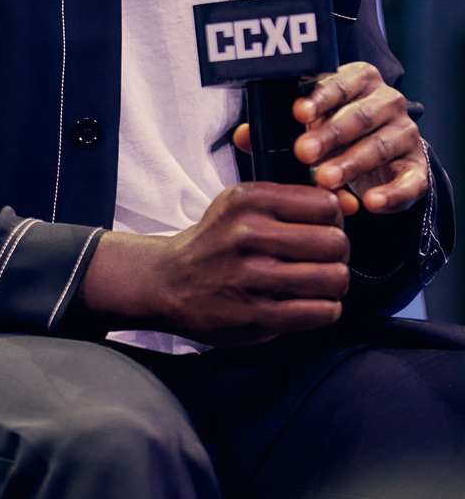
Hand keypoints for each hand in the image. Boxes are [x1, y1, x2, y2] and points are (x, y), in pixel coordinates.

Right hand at [82, 183, 348, 343]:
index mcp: (249, 200)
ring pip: (334, 277)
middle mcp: (251, 234)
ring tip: (318, 283)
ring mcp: (256, 277)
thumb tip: (346, 204)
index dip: (334, 220)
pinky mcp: (260, 315)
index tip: (323, 230)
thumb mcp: (240, 204)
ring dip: (333, 284)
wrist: (169, 282)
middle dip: (338, 254)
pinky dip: (324, 309)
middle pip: (335, 242)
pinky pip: (323, 311)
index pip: (325, 205)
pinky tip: (307, 304)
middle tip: (324, 260)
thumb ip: (288, 201)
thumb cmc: (216, 242)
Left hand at [235, 62, 425, 217]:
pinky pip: (409, 181)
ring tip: (326, 179)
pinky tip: (369, 203)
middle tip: (304, 153)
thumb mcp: (307, 125)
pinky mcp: (418, 168)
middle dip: (330, 134)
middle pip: (359, 115)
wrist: (380, 159)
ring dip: (352, 163)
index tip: (297, 113)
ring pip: (380, 145)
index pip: (339, 82)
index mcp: (358, 79)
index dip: (319, 97)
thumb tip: (241, 135)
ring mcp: (405, 133)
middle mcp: (387, 100)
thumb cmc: (332, 131)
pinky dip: (391, 194)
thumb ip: (275, 127)